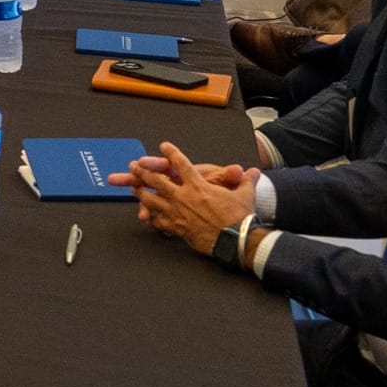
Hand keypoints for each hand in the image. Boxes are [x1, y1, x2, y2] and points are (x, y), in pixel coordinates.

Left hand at [123, 144, 256, 253]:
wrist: (235, 240)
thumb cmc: (240, 217)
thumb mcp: (245, 195)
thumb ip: (246, 181)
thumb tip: (253, 172)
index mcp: (198, 185)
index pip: (181, 164)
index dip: (171, 153)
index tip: (164, 146)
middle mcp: (183, 197)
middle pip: (157, 180)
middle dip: (144, 171)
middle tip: (134, 166)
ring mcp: (177, 212)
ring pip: (151, 200)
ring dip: (141, 192)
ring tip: (133, 187)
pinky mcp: (176, 228)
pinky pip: (158, 221)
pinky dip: (150, 217)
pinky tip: (144, 215)